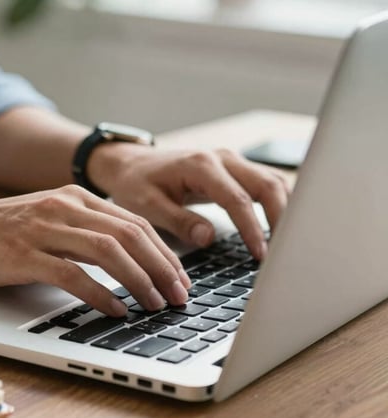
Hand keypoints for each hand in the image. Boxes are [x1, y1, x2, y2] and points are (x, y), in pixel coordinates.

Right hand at [0, 186, 191, 316]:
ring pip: (109, 252)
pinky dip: (100, 294)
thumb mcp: (46, 219)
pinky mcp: (23, 255)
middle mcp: (63, 207)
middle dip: (163, 268)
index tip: (180, 278)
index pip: (134, 222)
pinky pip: (73, 275)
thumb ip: (81, 230)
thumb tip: (126, 260)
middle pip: (130, 235)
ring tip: (156, 304)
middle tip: (179, 296)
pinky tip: (115, 309)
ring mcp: (43, 229)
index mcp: (73, 197)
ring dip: (139, 281)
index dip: (164, 252)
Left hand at [88, 143, 291, 259]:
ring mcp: (232, 161)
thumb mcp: (148, 205)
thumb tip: (209, 238)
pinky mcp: (236, 169)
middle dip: (281, 219)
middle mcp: (222, 158)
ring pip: (273, 181)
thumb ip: (179, 221)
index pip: (237, 199)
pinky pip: (267, 183)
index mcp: (200, 166)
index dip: (251, 228)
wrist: (132, 165)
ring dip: (286, 210)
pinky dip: (279, 203)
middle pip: (267, 185)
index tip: (260, 254)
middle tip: (284, 252)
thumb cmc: (137, 184)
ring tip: (288, 244)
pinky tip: (283, 227)